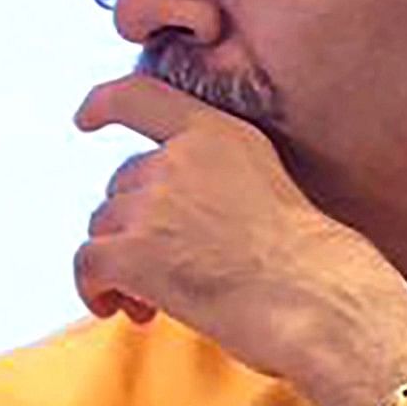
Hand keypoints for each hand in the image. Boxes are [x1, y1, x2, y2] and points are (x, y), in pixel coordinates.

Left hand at [74, 76, 406, 405]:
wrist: (321, 302)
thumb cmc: (309, 262)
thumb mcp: (264, 183)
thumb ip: (212, 180)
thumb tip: (160, 217)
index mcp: (217, 134)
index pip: (140, 96)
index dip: (104, 104)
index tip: (85, 119)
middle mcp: (178, 160)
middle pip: (120, 186)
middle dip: (133, 228)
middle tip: (165, 271)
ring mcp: (153, 204)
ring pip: (103, 228)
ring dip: (120, 265)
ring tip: (154, 301)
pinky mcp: (133, 252)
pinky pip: (87, 264)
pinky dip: (93, 288)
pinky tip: (121, 309)